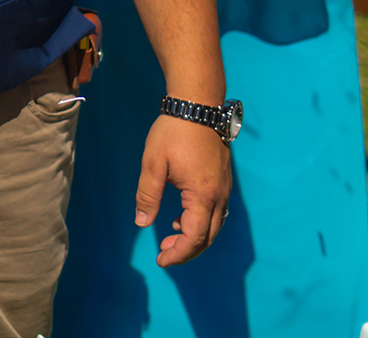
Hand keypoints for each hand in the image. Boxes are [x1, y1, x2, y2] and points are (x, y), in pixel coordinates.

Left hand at [136, 115, 230, 267]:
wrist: (196, 105)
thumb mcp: (153, 164)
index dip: (178, 254)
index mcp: (202, 195)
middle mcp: (219, 196)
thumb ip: (148, 195)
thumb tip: (143, 223)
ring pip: (215, 225)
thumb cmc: (172, 132)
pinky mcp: (222, 179)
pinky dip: (201, 221)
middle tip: (164, 254)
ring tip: (170, 236)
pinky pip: (216, 211)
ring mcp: (224, 188)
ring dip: (195, 236)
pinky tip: (181, 216)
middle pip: (208, 237)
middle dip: (187, 250)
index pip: (194, 238)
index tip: (160, 261)